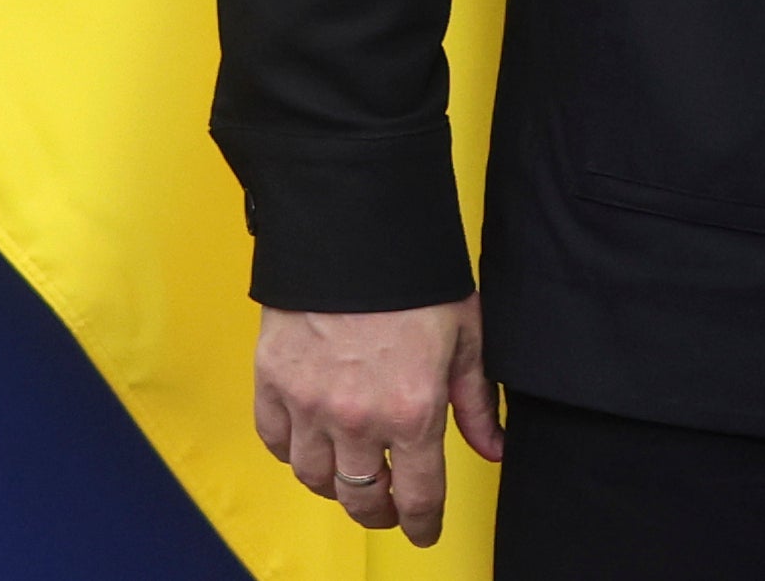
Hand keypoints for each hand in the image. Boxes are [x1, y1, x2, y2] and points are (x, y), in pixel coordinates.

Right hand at [251, 295, 501, 547]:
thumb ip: (477, 402)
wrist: (356, 233)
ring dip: (334, 486)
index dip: (423, 522)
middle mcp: (357, 419)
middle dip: (380, 512)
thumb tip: (492, 448)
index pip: (419, 494)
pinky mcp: (272, 384)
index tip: (423, 531)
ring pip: (313, 477)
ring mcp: (308, 404)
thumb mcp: (467, 338)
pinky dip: (292, 453)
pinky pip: (275, 442)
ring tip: (351, 475)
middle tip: (390, 509)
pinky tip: (311, 444)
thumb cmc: (417, 280)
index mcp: (413, 410)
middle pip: (361, 498)